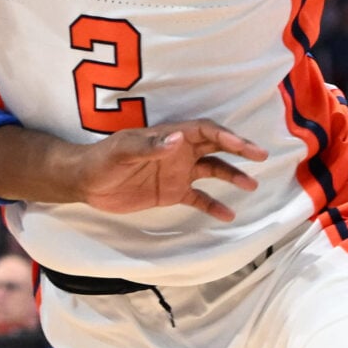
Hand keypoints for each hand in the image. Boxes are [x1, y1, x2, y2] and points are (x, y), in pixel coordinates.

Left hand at [65, 121, 270, 222]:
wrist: (86, 182)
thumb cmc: (102, 160)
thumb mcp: (123, 151)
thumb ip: (150, 146)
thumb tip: (179, 139)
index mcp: (170, 137)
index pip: (206, 132)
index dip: (227, 137)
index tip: (246, 147)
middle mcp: (179, 152)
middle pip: (216, 147)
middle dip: (239, 151)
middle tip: (262, 157)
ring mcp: (177, 172)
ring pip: (212, 171)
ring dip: (232, 176)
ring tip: (251, 186)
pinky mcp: (171, 193)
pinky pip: (198, 198)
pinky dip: (213, 205)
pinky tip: (228, 215)